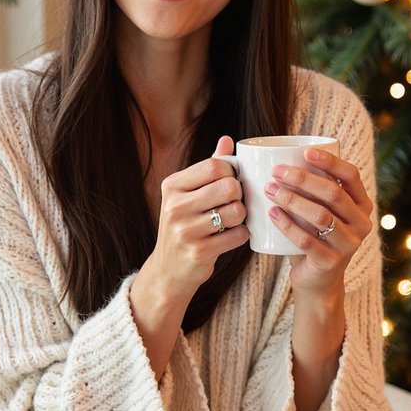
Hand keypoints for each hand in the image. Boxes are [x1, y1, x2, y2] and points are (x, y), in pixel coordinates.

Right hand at [129, 136, 247, 380]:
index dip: (232, 172)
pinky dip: (241, 235)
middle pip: (228, 186)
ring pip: (236, 211)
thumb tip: (226, 140)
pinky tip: (232, 236)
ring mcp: (185, 231)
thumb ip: (208, 168)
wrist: (168, 270)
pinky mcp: (199, 252)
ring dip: (242, 216)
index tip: (231, 182)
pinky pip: (237, 236)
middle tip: (234, 202)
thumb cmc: (184, 225)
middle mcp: (174, 206)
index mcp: (172, 186)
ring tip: (234, 220)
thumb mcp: (187, 194)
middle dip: (239, 194)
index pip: (214, 165)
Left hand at [263, 147, 372, 297]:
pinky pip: (306, 240)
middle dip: (302, 178)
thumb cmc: (314, 237)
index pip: (351, 175)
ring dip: (292, 199)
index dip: (330, 161)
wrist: (317, 282)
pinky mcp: (331, 262)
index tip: (305, 151)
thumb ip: (313, 191)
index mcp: (362, 205)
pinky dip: (286, 225)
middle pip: (333, 193)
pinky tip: (272, 213)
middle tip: (276, 171)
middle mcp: (361, 224)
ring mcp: (349, 245)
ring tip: (269, 189)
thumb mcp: (321, 212)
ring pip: (320, 216)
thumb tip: (281, 157)